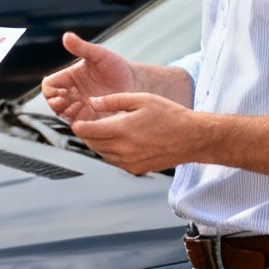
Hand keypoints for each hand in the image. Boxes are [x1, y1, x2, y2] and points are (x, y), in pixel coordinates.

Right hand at [41, 32, 139, 123]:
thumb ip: (82, 48)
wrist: (136, 84)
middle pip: (53, 103)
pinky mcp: (91, 120)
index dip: (52, 90)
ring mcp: (80, 108)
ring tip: (82, 107)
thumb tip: (66, 35)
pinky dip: (82, 123)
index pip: (49, 87)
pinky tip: (93, 115)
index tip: (63, 90)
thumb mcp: (100, 55)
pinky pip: (79, 126)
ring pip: (64, 116)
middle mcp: (71, 95)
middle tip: (70, 101)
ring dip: (69, 114)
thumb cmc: (117, 67)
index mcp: (68, 79)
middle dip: (57, 104)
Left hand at [69, 91, 202, 174]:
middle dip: (86, 134)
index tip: (76, 121)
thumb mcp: (141, 99)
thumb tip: (92, 102)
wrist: (191, 138)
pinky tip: (118, 142)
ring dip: (98, 144)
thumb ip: (113, 101)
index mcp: (121, 130)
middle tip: (88, 124)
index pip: (87, 131)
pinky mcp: (135, 169)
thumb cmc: (169, 115)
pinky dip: (110, 152)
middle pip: (92, 144)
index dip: (78, 126)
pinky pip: (114, 161)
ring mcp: (128, 162)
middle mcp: (122, 149)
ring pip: (101, 154)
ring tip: (103, 131)